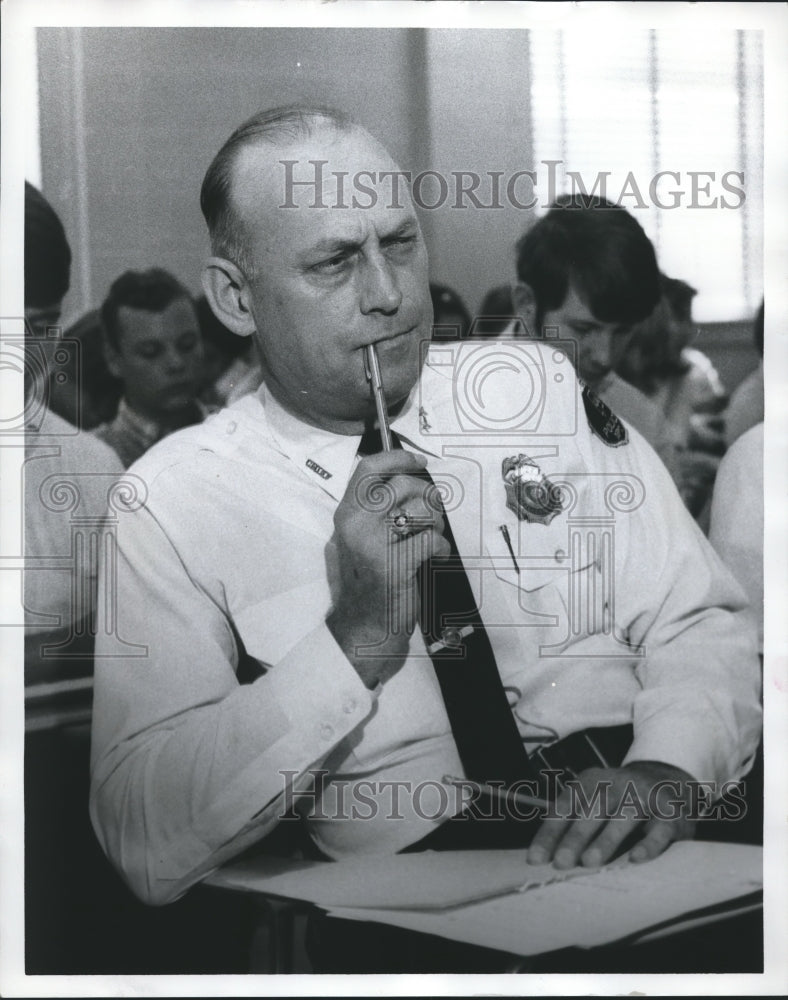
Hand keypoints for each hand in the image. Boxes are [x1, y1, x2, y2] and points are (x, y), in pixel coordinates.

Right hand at [327, 450, 450, 687]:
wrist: (364, 627)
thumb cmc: (368, 582)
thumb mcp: (361, 539)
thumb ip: (375, 511)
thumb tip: (408, 478)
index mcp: (346, 515)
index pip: (367, 469)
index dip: (397, 458)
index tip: (417, 461)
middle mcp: (354, 524)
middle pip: (401, 485)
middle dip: (426, 495)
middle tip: (432, 511)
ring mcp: (372, 544)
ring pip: (419, 509)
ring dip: (435, 521)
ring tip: (431, 536)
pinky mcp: (394, 565)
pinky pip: (431, 539)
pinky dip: (441, 547)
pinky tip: (438, 557)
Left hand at [527, 761, 696, 869]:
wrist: (667, 782)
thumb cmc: (619, 800)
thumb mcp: (594, 800)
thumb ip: (572, 821)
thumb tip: (544, 854)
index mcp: (592, 781)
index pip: (566, 805)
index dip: (550, 832)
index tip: (536, 858)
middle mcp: (617, 784)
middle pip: (593, 809)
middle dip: (575, 837)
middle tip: (560, 862)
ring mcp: (644, 797)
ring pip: (624, 816)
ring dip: (606, 839)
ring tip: (589, 862)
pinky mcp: (669, 814)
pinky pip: (660, 829)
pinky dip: (649, 844)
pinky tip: (636, 858)